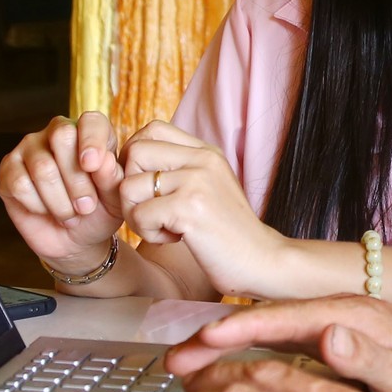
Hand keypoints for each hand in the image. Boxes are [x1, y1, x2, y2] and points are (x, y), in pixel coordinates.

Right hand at [0, 112, 127, 270]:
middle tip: (86, 207)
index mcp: (89, 132)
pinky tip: (45, 211)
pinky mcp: (9, 169)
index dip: (92, 140)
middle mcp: (56, 132)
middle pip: (62, 136)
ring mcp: (29, 149)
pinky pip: (20, 184)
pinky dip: (37, 205)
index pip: (90, 121)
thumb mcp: (115, 199)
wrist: (75, 240)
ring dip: (59, 201)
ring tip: (69, 215)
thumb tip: (103, 161)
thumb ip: (112, 178)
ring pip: (42, 166)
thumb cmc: (98, 212)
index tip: (92, 166)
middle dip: (76, 180)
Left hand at [121, 121, 305, 297]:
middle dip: (129, 187)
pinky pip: (139, 215)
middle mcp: (202, 159)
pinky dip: (149, 234)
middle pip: (133, 152)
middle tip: (151, 211)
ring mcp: (197, 181)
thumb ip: (181, 169)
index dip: (135, 158)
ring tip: (164, 227)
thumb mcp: (210, 188)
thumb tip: (131, 158)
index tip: (148, 187)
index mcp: (206, 152)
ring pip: (128, 186)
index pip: (151, 130)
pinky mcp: (189, 208)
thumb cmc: (229, 232)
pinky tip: (175, 239)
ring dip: (136, 214)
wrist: (262, 261)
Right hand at [173, 298, 391, 391]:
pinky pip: (280, 347)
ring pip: (266, 335)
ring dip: (225, 350)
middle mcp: (333, 312)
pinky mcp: (334, 342)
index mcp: (346, 314)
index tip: (198, 343)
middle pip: (262, 323)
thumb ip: (367, 358)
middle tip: (172, 362)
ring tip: (185, 371)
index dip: (235, 330)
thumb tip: (328, 338)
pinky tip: (230, 375)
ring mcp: (332, 325)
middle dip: (213, 340)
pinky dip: (248, 357)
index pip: (279, 318)